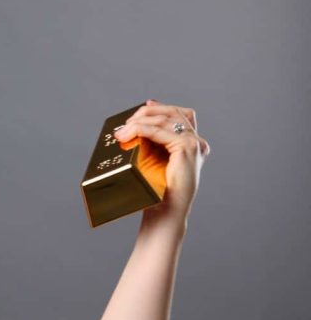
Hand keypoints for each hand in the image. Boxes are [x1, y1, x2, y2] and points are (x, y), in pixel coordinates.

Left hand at [114, 99, 209, 226]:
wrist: (164, 212)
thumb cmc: (156, 192)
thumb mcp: (153, 162)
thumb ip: (150, 144)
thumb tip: (133, 126)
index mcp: (192, 145)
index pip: (180, 116)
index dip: (161, 108)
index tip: (143, 106)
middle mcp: (197, 142)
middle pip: (174, 113)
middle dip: (148, 113)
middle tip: (127, 121)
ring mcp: (195, 144)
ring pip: (167, 119)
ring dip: (141, 120)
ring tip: (122, 130)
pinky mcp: (188, 148)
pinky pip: (161, 131)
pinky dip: (142, 129)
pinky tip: (129, 133)